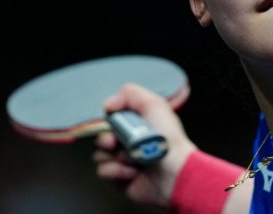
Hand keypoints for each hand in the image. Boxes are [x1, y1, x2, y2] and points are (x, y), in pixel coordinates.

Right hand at [93, 83, 196, 208]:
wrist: (173, 171)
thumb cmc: (168, 140)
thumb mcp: (154, 105)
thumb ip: (130, 94)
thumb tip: (107, 103)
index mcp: (136, 125)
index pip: (110, 120)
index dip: (108, 122)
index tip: (114, 124)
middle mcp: (128, 142)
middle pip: (101, 137)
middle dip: (107, 140)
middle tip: (117, 143)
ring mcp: (123, 160)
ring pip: (99, 155)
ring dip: (115, 156)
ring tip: (134, 159)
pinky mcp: (119, 178)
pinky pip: (103, 171)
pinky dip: (117, 171)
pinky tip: (133, 171)